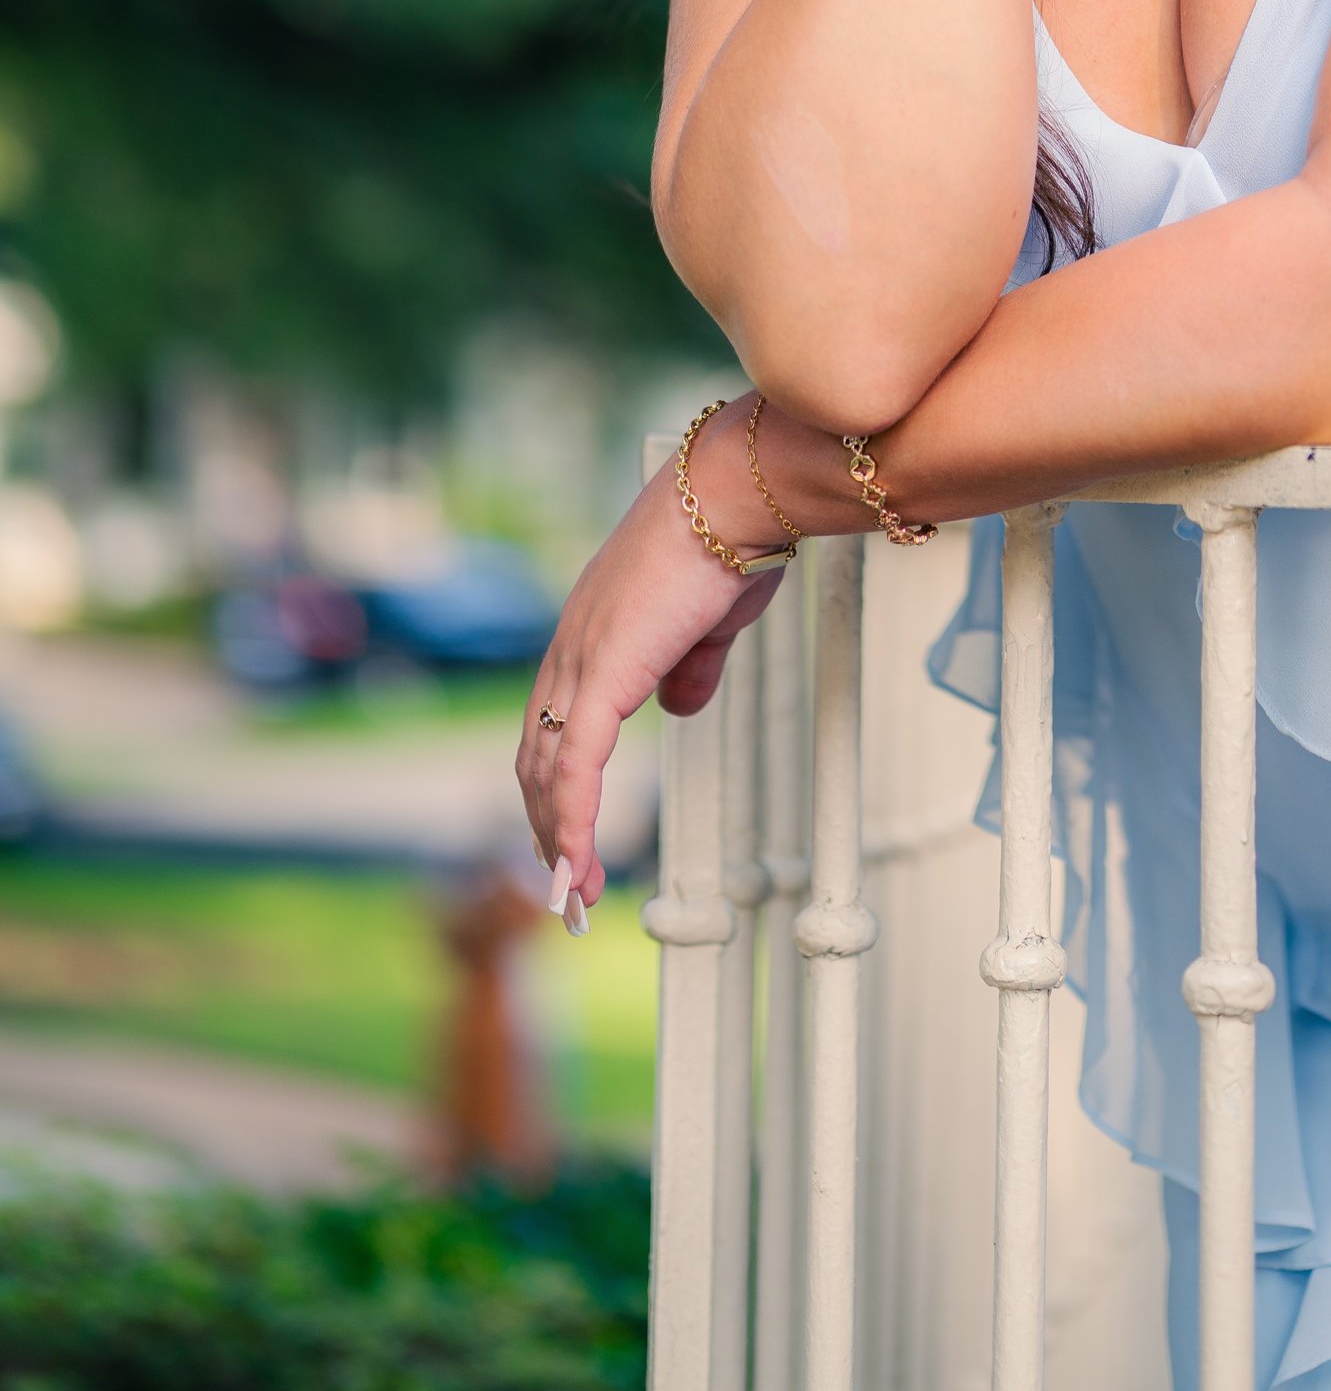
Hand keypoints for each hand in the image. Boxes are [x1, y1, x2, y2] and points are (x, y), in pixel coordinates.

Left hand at [516, 464, 785, 918]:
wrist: (734, 494)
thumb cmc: (731, 539)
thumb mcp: (707, 622)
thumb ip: (688, 667)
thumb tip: (680, 706)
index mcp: (590, 637)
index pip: (553, 730)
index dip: (557, 791)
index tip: (570, 842)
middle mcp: (570, 650)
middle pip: (536, 760)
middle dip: (547, 830)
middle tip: (565, 889)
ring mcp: (579, 659)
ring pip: (547, 770)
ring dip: (556, 840)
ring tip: (573, 896)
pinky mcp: (601, 672)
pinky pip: (576, 764)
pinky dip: (572, 821)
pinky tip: (577, 865)